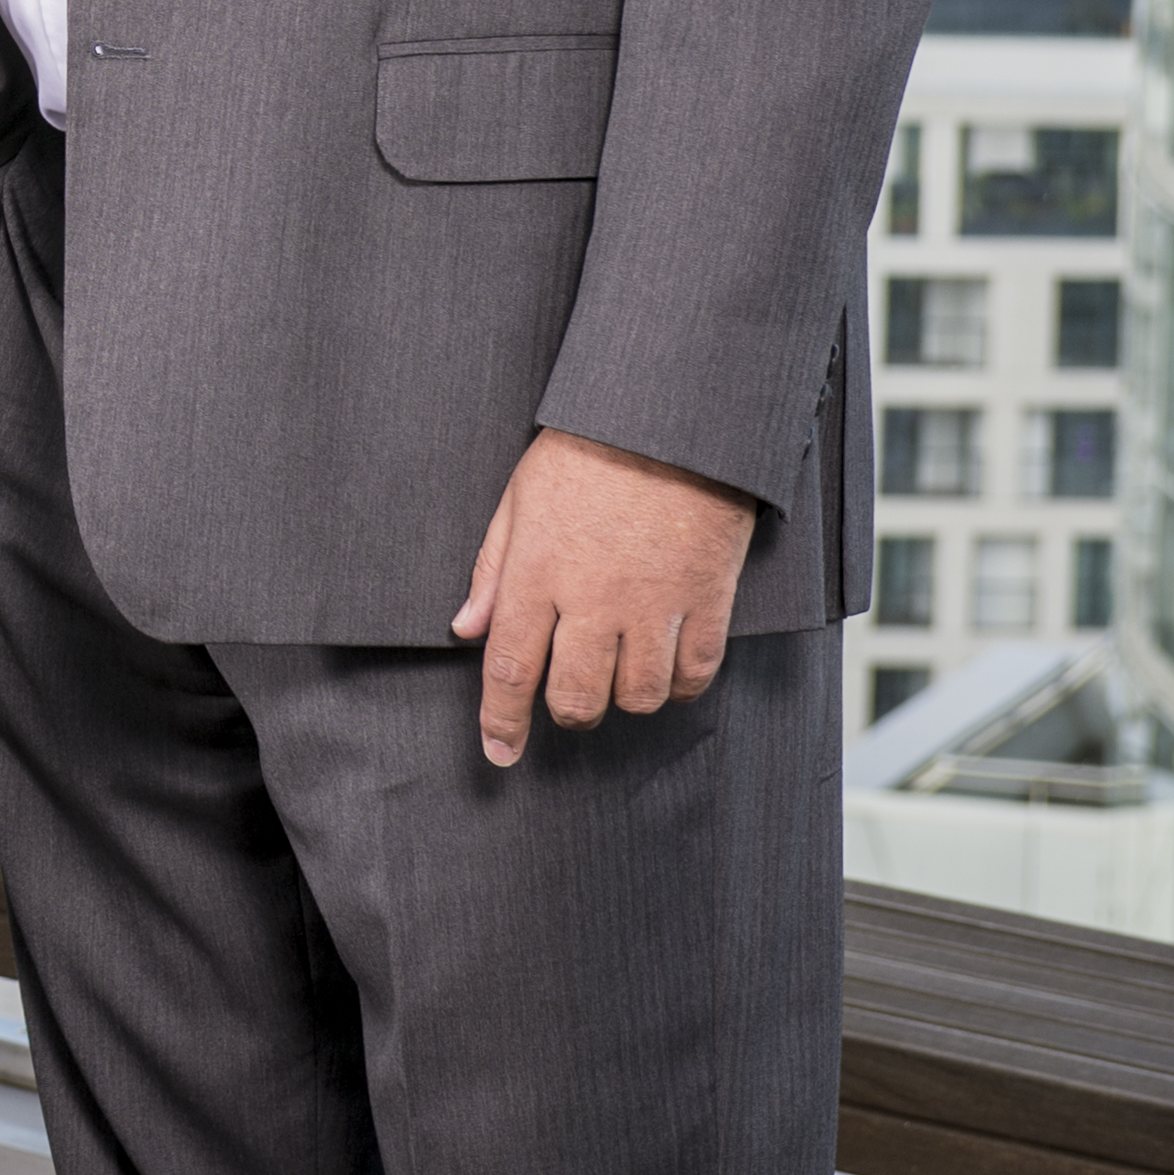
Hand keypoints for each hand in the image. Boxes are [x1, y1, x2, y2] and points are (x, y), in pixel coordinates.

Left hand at [449, 427, 756, 767]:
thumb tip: (465, 627)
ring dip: (621, 698)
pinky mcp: (707, 602)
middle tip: (567, 700)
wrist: (672, 421)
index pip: (509, 669)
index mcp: (538, 573)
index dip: (501, 722)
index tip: (500, 753)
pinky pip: (693, 675)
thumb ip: (492, 570)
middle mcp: (593, 600)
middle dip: (566, 713)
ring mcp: (654, 605)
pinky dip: (677, 685)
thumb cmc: (587, 452)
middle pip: (574, 698)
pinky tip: (665, 666)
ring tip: (617, 672)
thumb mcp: (519, 499)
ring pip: (636, 697)